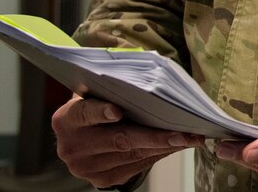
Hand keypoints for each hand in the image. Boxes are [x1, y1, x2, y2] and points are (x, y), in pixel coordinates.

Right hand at [52, 94, 204, 188]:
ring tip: (191, 137)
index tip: (118, 111)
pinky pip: (137, 166)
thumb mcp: (97, 90)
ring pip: (133, 155)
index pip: (84, 113)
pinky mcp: (102, 179)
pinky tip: (176, 144)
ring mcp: (86, 167)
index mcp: (66, 120)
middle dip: (155, 136)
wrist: (83, 134)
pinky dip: (159, 153)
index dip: (101, 111)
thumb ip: (114, 85)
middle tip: (183, 132)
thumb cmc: (98, 102)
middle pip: (118, 140)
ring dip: (165, 146)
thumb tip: (151, 77)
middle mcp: (72, 147)